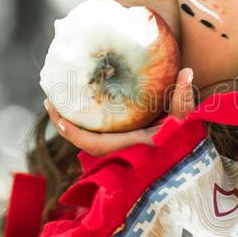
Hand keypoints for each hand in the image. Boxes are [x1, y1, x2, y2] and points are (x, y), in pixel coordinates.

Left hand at [43, 66, 195, 155]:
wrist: (187, 164)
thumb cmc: (185, 143)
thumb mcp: (184, 122)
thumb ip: (184, 99)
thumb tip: (186, 72)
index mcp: (130, 147)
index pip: (94, 144)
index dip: (73, 133)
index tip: (57, 118)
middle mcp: (121, 151)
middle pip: (84, 142)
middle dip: (65, 124)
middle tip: (50, 101)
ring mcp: (120, 150)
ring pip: (88, 139)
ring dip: (72, 123)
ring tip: (59, 101)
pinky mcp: (122, 146)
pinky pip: (97, 137)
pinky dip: (85, 125)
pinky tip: (80, 107)